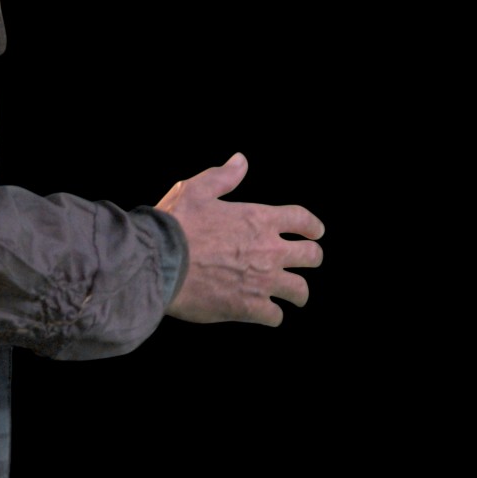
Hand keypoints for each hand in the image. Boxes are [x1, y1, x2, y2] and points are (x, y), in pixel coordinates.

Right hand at [157, 153, 325, 326]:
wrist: (160, 262)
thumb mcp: (197, 189)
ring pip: (299, 290)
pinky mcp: (249, 308)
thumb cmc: (176, 224)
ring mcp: (262, 281)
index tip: (316, 233)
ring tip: (295, 297)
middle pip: (311, 256)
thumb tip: (240, 160)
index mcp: (260, 219)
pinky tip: (268, 315)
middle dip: (313, 258)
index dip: (313, 226)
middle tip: (308, 262)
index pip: (302, 220)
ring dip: (298, 293)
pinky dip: (273, 316)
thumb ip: (224, 176)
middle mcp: (269, 250)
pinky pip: (275, 317)